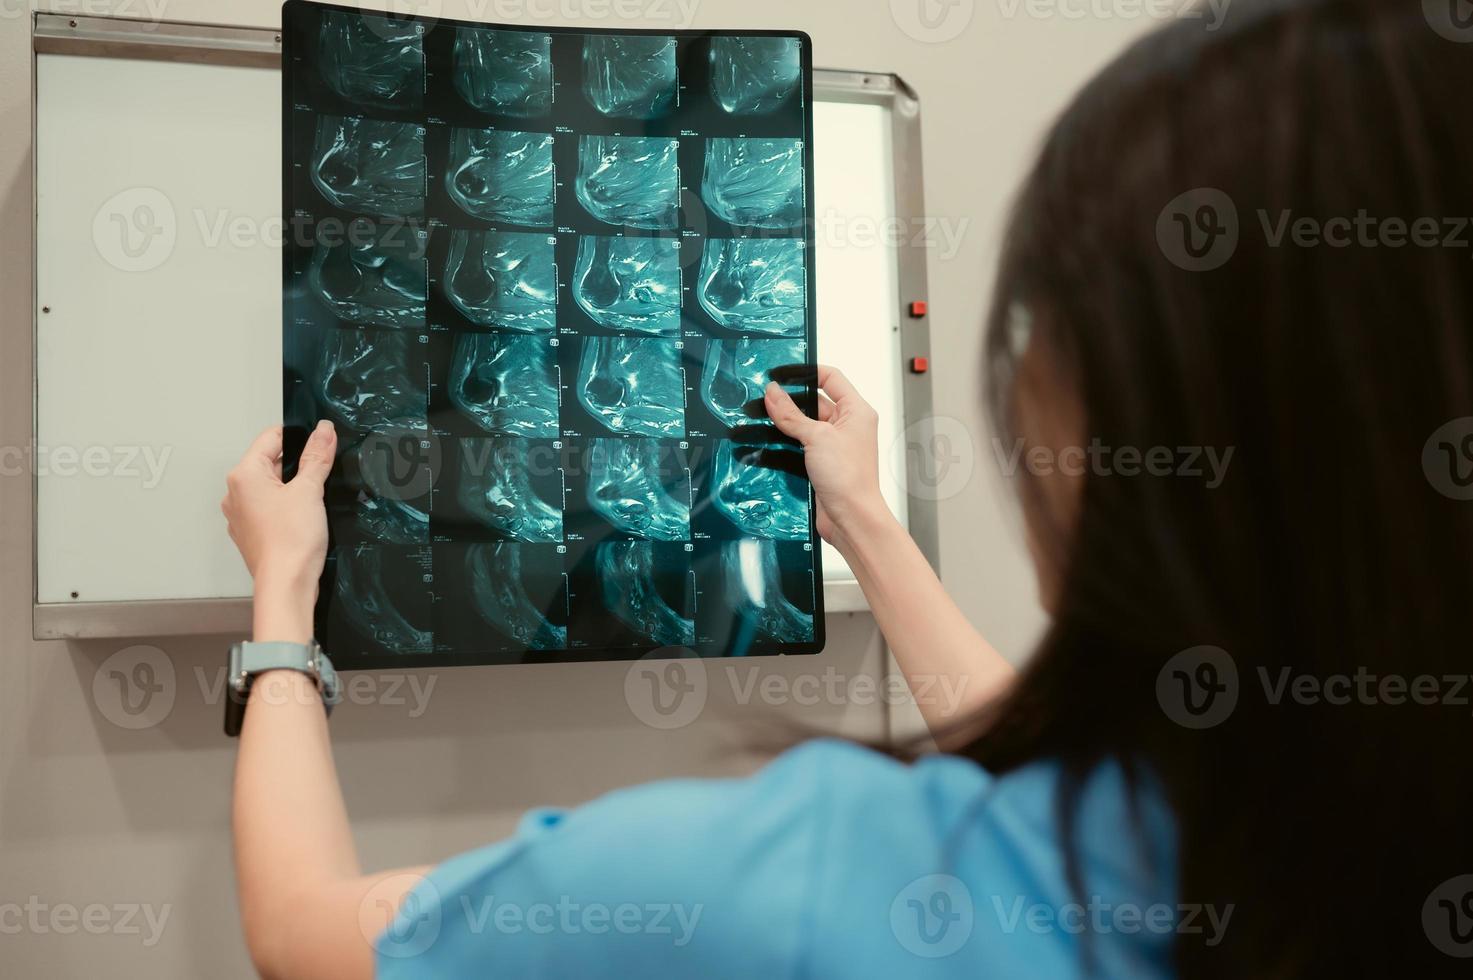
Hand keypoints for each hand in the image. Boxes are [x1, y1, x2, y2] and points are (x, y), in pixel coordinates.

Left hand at [221, 421, 336, 595]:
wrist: (286, 584)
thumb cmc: (290, 542)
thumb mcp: (310, 490)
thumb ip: (317, 456)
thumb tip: (323, 431)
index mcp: (244, 475)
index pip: (272, 438)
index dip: (299, 437)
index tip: (320, 443)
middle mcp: (235, 493)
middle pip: (271, 462)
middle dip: (297, 466)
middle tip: (319, 479)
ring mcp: (240, 515)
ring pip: (270, 487)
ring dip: (291, 489)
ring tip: (310, 504)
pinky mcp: (250, 533)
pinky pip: (268, 509)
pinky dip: (285, 508)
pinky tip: (302, 520)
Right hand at [764, 365, 890, 547]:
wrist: (851, 518)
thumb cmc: (851, 479)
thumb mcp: (817, 438)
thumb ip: (791, 414)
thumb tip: (774, 393)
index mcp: (856, 411)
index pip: (831, 378)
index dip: (805, 372)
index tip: (780, 374)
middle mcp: (846, 426)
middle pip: (812, 403)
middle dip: (786, 403)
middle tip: (762, 401)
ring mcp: (832, 446)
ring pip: (801, 427)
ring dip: (780, 426)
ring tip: (756, 422)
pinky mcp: (820, 464)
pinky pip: (797, 448)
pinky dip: (781, 447)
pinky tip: (763, 446)